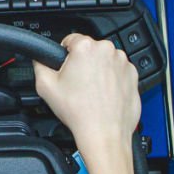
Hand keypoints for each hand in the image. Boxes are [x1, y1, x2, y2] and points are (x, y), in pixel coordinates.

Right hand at [33, 33, 139, 173]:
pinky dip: (112, 80)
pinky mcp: (133, 75)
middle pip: (89, 50)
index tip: (65, 67)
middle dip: (82, 63)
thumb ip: (39, 64)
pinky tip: (103, 95)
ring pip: (105, 60)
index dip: (64, 54)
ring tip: (91, 92)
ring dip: (98, 71)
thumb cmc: (80, 112)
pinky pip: (118, 71)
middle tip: (76, 84)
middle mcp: (107, 50)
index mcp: (86, 47)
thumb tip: (40, 58)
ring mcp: (123, 63)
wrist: (104, 133)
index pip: (70, 39)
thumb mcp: (45, 86)